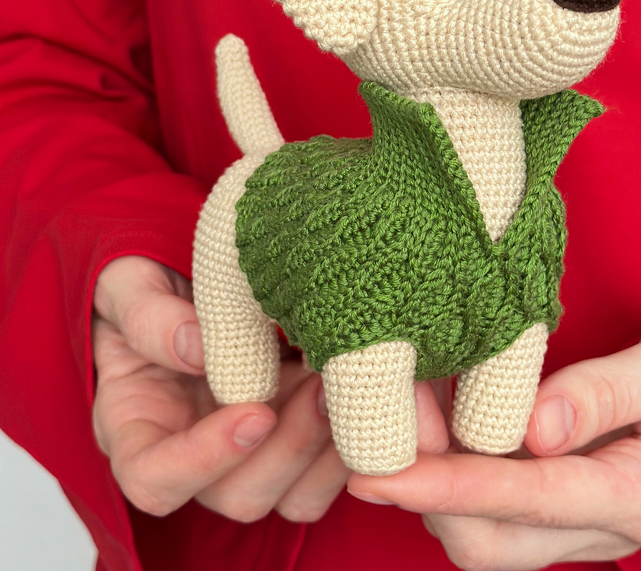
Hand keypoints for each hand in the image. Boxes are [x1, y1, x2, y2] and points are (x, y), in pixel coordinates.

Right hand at [91, 255, 348, 521]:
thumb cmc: (153, 295)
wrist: (200, 285)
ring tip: (345, 382)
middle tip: (321, 384)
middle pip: (238, 495)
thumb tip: (194, 348)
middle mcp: (197, 461)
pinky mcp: (301, 452)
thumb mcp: (131, 287)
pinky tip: (368, 392)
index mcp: (140, 431)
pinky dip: (354, 445)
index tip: (254, 412)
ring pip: (293, 496)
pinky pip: (330, 478)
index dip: (204, 460)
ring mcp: (252, 462)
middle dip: (288, 446)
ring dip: (326, 447)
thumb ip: (149, 316)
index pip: (155, 478)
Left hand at [348, 307, 640, 570]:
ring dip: (441, 485)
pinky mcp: (584, 506)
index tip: (381, 473)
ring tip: (409, 412)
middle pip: (497, 543)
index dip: (453, 485)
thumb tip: (530, 426)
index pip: (534, 500)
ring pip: (494, 537)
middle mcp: (621, 526)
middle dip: (430, 491)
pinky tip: (447, 420)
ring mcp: (601, 524)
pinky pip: (509, 510)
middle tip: (385, 420)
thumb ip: (609, 392)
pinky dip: (466, 474)